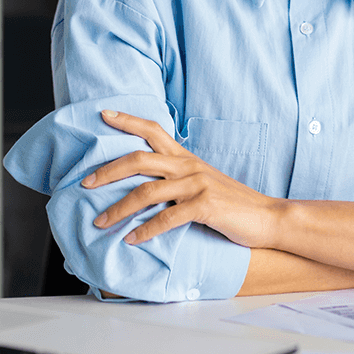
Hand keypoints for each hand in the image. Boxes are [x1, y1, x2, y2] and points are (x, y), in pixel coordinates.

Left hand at [81, 110, 279, 247]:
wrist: (268, 217)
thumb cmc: (233, 204)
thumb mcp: (204, 183)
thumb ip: (178, 179)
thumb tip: (148, 186)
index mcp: (187, 158)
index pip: (154, 130)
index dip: (128, 120)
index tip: (104, 114)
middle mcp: (189, 166)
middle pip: (140, 159)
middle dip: (108, 170)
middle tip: (85, 182)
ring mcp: (197, 185)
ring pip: (147, 191)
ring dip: (119, 208)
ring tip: (100, 222)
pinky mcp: (205, 206)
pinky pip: (168, 217)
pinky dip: (146, 230)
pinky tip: (131, 240)